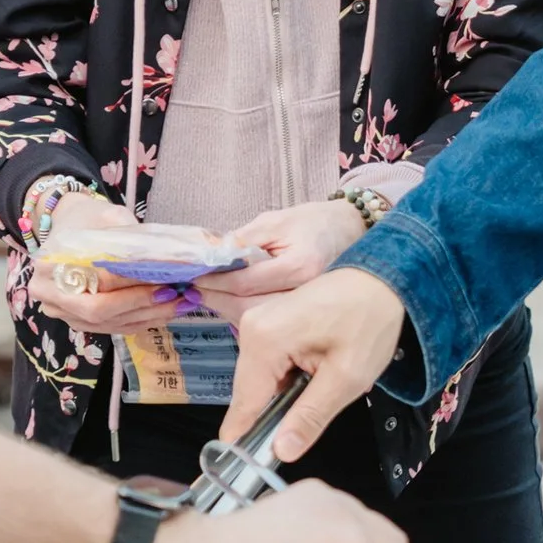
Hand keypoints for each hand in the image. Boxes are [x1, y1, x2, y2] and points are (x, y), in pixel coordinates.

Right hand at [24, 190, 182, 334]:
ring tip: (179, 304)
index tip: (163, 277)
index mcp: (50, 263)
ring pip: (107, 323)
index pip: (95, 278)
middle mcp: (49, 293)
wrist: (67, 224)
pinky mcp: (76, 321)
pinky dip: (139, 322)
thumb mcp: (108, 216)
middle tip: (174, 295)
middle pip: (98, 309)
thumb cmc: (88, 218)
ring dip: (147, 316)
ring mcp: (61, 312)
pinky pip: (110, 328)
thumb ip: (131, 237)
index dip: (131, 281)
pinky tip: (164, 312)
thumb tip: (168, 259)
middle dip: (140, 304)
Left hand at [201, 198, 371, 305]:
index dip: (215, 281)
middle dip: (218, 301)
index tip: (194, 277)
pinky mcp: (306, 316)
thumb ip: (242, 240)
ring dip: (229, 310)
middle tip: (196, 291)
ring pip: (259, 320)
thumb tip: (209, 256)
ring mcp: (308, 309)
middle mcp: (306, 294)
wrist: (349, 230)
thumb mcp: (274, 221)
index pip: (246, 282)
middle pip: (250, 309)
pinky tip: (233, 303)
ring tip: (210, 295)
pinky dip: (247, 314)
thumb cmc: (312, 222)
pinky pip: (271, 321)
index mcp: (299, 267)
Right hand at [223, 271, 407, 458]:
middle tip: (314, 412)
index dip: (248, 437)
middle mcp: (251, 327)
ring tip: (321, 386)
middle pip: (249, 392)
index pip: (244, 403)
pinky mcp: (268, 322)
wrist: (385, 279)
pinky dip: (286, 376)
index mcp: (264, 339)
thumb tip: (281, 452)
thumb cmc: (370, 322)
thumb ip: (310, 417)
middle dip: (274, 412)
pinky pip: (267, 363)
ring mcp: (258, 321)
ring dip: (283, 393)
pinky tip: (315, 371)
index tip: (252, 463)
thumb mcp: (347, 378)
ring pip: (259, 380)